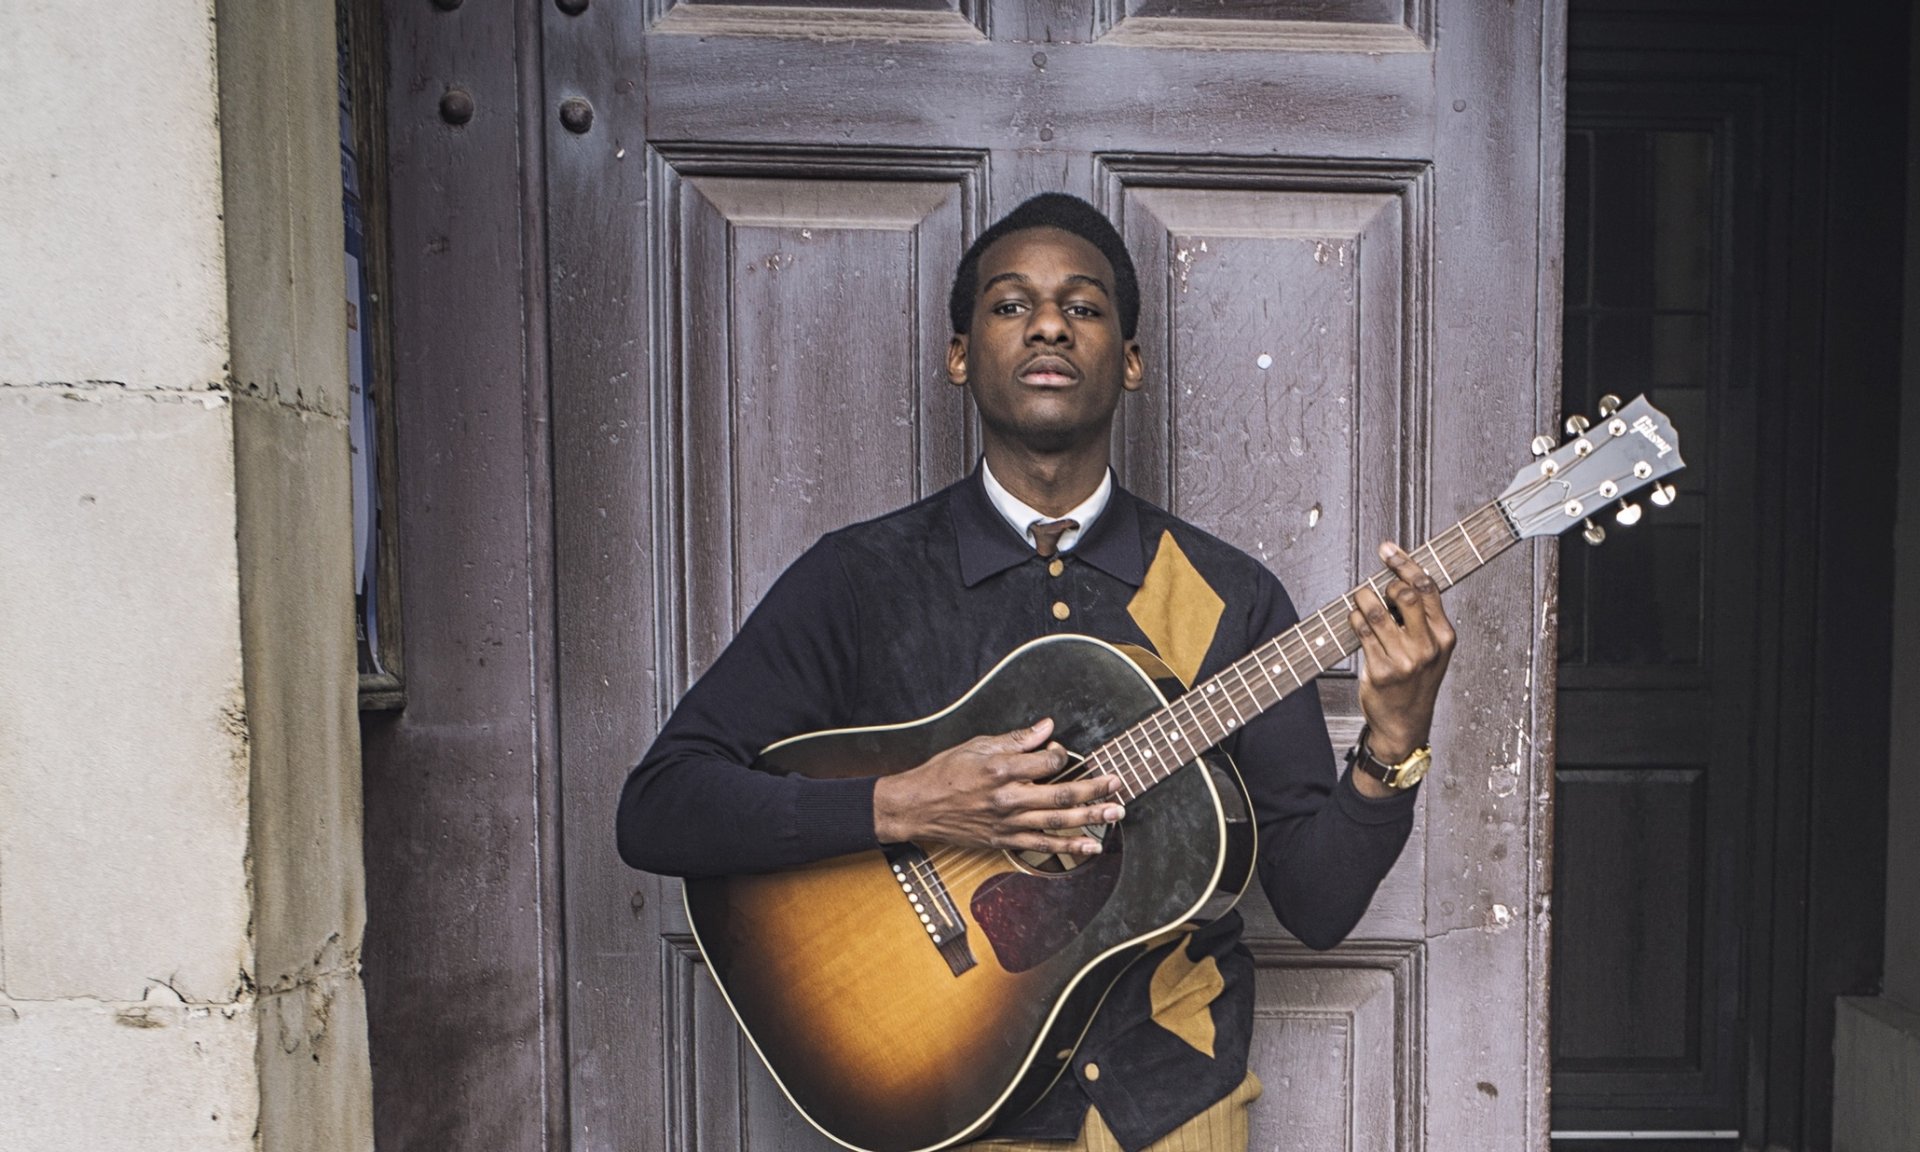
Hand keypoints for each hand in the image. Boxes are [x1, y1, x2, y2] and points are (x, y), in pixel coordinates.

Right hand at [872, 718, 1124, 855]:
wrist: (917, 807)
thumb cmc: (944, 773)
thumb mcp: (976, 746)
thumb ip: (1015, 739)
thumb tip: (1046, 727)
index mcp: (1001, 769)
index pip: (1048, 761)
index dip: (1061, 755)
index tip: (1061, 752)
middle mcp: (1008, 798)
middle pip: (1061, 795)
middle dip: (1095, 789)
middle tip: (1118, 784)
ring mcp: (1008, 823)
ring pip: (1058, 822)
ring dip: (1091, 818)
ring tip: (1117, 812)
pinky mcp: (1004, 841)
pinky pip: (1043, 846)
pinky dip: (1070, 847)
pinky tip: (1092, 846)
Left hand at [1348, 542, 1456, 775]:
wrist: (1405, 723)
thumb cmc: (1416, 681)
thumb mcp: (1432, 649)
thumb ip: (1423, 617)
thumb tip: (1399, 577)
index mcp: (1444, 636)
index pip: (1426, 588)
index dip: (1404, 563)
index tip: (1387, 549)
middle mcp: (1427, 647)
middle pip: (1403, 595)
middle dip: (1384, 582)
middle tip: (1375, 585)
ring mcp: (1404, 660)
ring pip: (1377, 611)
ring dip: (1362, 597)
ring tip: (1360, 598)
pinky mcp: (1381, 670)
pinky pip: (1361, 632)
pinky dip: (1354, 618)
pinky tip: (1354, 617)